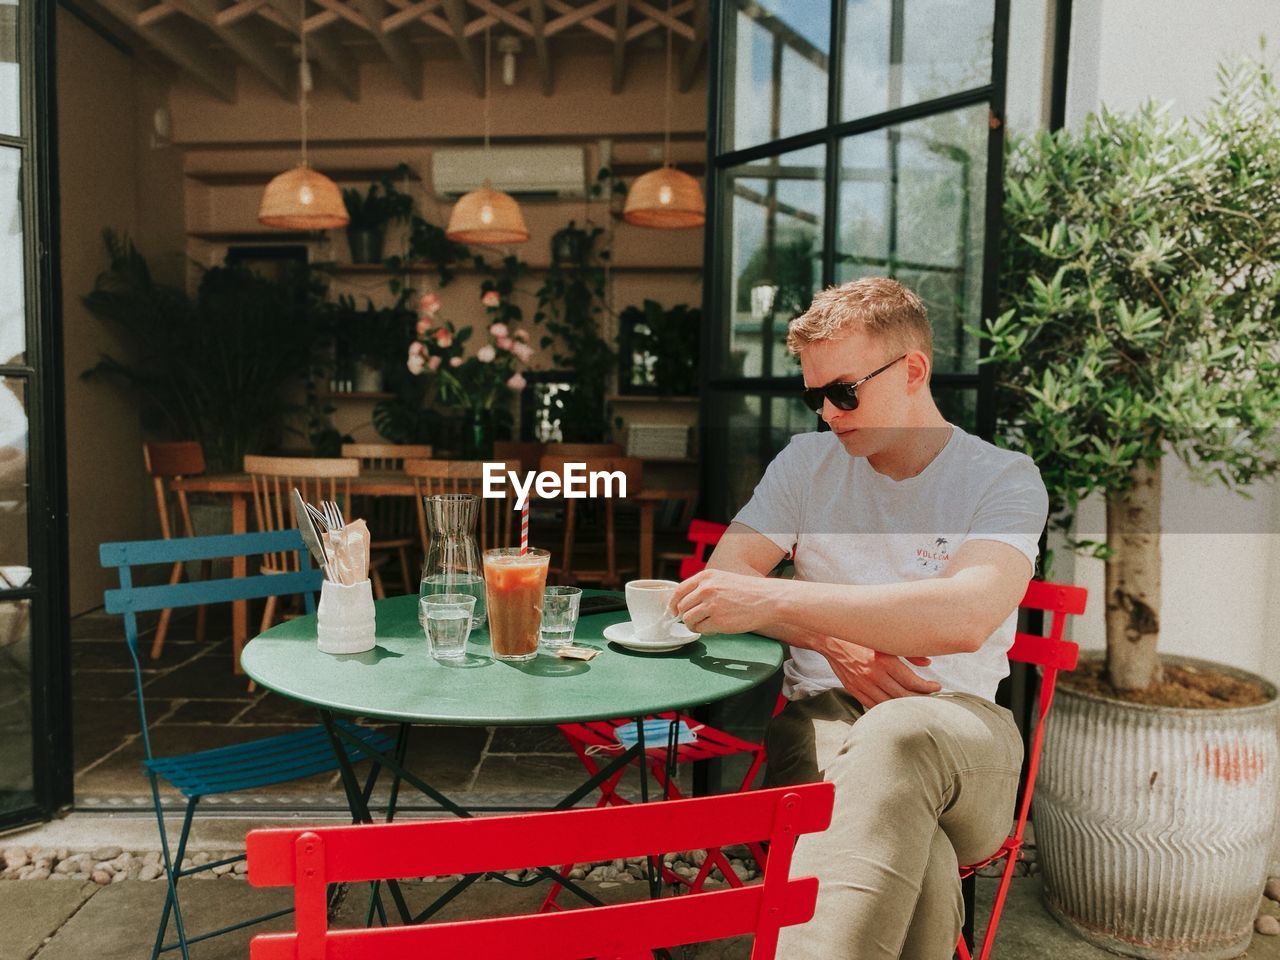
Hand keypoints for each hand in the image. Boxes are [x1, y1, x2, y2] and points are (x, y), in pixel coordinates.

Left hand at [672, 568, 779, 635]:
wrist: (768, 599)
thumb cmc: (747, 591)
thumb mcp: (723, 579)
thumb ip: (704, 586)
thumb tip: (685, 601)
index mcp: (706, 577)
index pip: (679, 591)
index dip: (673, 603)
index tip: (673, 611)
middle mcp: (706, 589)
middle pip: (682, 608)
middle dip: (686, 616)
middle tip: (697, 620)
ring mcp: (711, 605)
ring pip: (688, 620)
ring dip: (695, 625)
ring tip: (708, 624)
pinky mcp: (718, 621)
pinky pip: (701, 629)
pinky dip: (706, 631)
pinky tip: (717, 627)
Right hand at [818, 639, 941, 707]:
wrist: (831, 639)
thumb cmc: (861, 636)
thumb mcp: (885, 639)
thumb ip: (908, 652)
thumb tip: (927, 663)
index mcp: (884, 660)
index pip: (912, 682)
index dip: (927, 687)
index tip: (936, 687)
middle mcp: (874, 674)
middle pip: (903, 695)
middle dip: (920, 698)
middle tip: (930, 697)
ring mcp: (862, 684)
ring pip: (889, 703)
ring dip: (905, 705)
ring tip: (916, 702)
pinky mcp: (853, 689)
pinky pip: (874, 705)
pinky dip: (887, 707)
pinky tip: (896, 704)